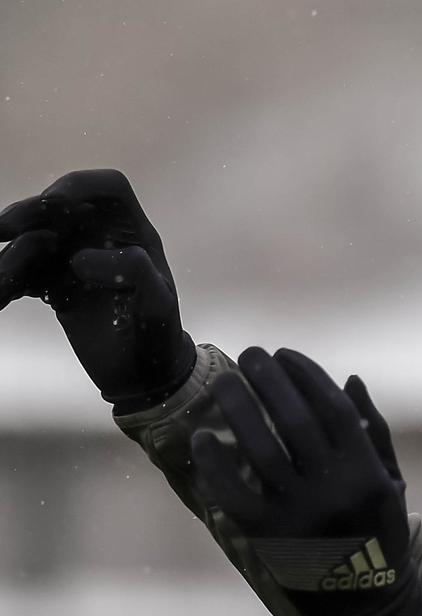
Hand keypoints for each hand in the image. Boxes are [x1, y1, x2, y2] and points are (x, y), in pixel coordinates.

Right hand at [0, 169, 195, 411]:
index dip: (80, 185)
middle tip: (3, 227)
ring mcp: (75, 260)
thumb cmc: (157, 335)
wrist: (143, 375)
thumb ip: (132, 272)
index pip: (109, 188)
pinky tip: (4, 295)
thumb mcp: (157, 304)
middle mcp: (102, 239)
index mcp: (133, 233)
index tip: (54, 202)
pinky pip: (23, 273)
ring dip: (12, 256)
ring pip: (33, 241)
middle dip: (30, 212)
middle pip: (60, 208)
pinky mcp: (54, 286)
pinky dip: (9, 281)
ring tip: (3, 284)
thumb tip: (79, 259)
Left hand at [190, 347, 421, 615]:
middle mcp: (333, 490)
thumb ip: (373, 430)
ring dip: (239, 407)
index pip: (332, 407)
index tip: (286, 353)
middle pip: (294, 419)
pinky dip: (214, 464)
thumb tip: (348, 379)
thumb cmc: (378, 531)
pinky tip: (203, 437)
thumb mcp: (390, 481)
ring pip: (260, 448)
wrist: (362, 601)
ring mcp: (298, 514)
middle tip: (250, 354)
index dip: (306, 374)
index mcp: (366, 472)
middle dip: (270, 378)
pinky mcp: (266, 536)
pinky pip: (232, 493)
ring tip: (226, 382)